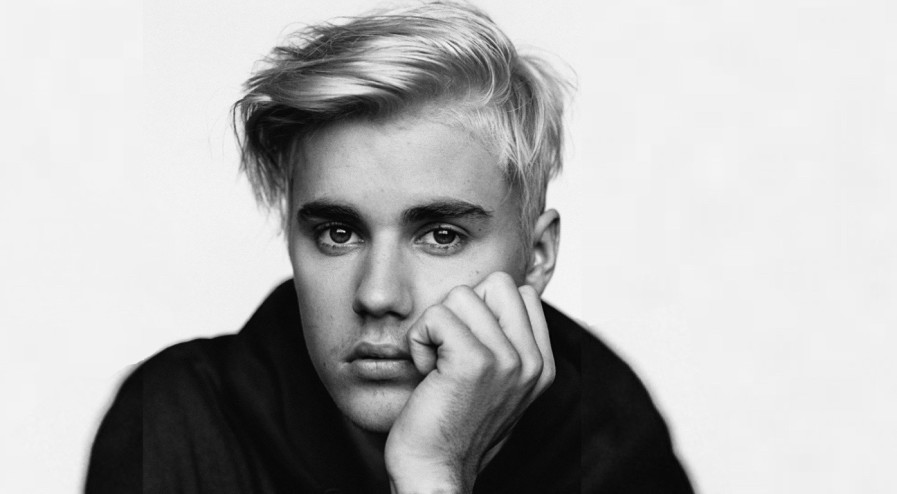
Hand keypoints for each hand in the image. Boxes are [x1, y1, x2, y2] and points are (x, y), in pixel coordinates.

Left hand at [384, 272, 555, 493]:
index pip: (521, 292)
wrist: (434, 473)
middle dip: (463, 309)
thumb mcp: (495, 385)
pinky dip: (419, 339)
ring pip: (460, 295)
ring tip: (438, 366)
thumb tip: (488, 297)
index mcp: (540, 364)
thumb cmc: (452, 428)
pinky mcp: (474, 362)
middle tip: (451, 352)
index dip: (483, 309)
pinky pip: (436, 316)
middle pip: (497, 282)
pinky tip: (426, 370)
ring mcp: (507, 360)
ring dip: (436, 327)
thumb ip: (505, 344)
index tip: (468, 349)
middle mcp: (531, 361)